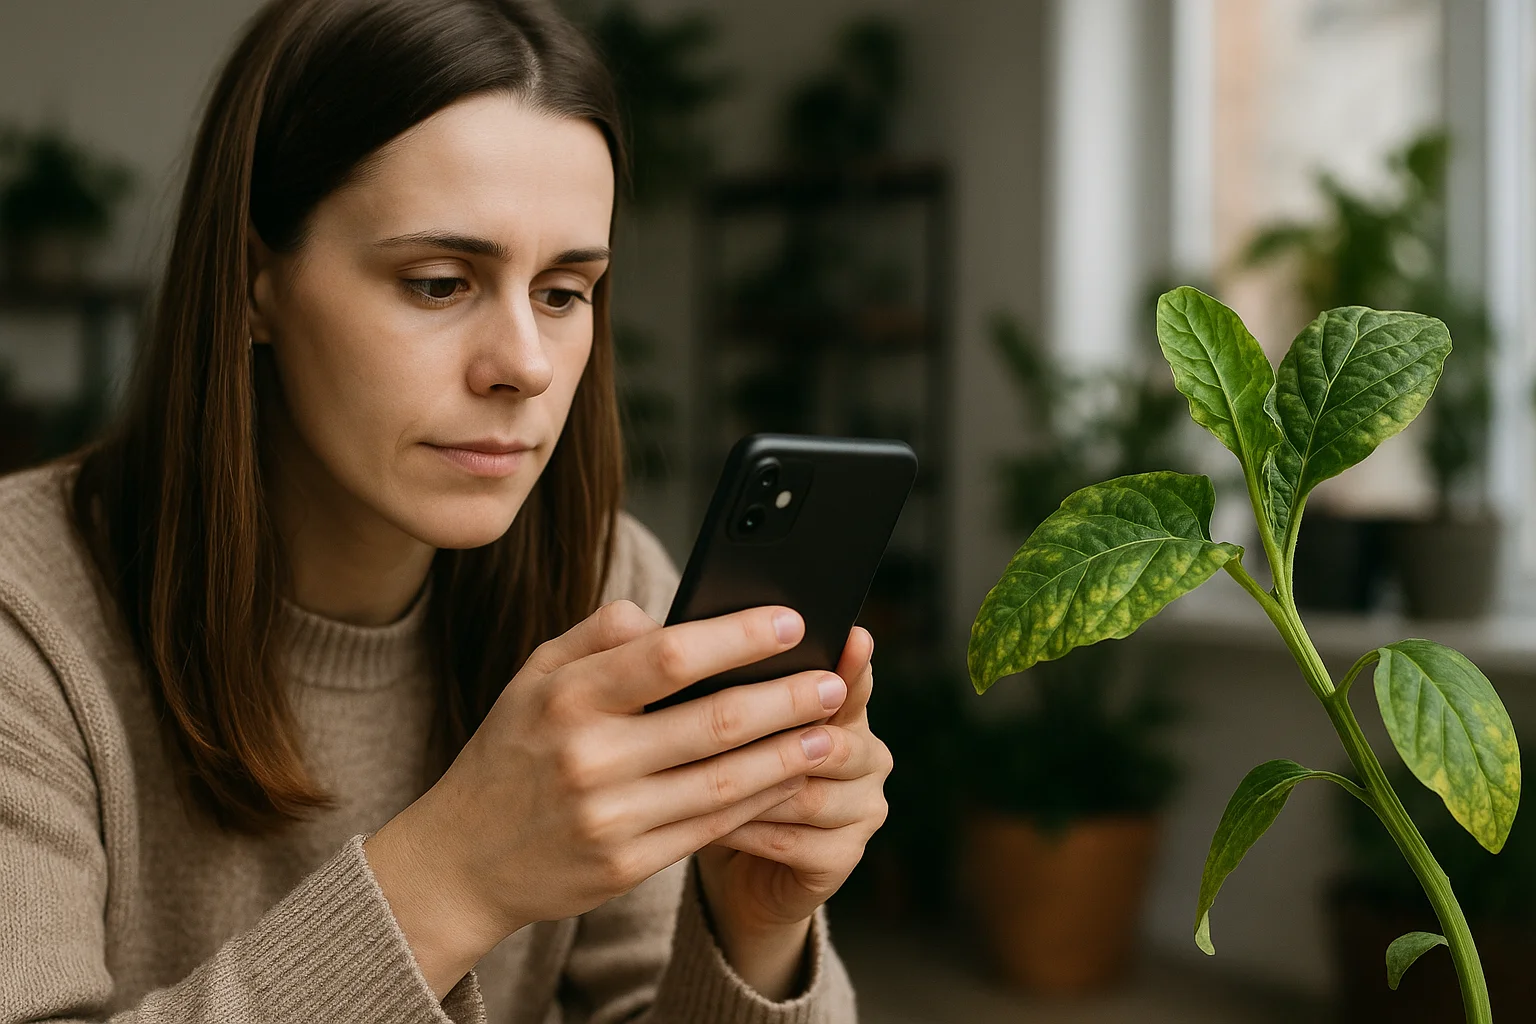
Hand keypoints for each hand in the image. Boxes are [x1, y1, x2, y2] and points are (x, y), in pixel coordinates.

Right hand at [363, 601, 851, 996]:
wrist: (461, 860)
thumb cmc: (511, 753)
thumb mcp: (533, 678)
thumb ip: (597, 636)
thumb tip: (665, 611)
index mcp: (567, 697)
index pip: (668, 656)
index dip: (738, 637)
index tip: (791, 621)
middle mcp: (589, 757)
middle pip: (714, 722)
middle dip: (786, 699)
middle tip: (834, 681)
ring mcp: (610, 816)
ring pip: (724, 781)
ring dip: (789, 756)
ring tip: (832, 733)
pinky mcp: (627, 864)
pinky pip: (711, 826)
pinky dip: (759, 801)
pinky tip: (790, 779)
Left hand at [696, 627, 891, 998]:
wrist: (735, 863)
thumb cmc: (723, 774)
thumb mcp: (718, 720)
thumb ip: (702, 670)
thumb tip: (630, 615)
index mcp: (845, 711)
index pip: (854, 682)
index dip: (853, 664)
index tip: (852, 636)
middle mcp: (867, 757)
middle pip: (832, 741)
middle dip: (772, 736)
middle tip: (712, 726)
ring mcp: (862, 809)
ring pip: (806, 793)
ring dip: (748, 788)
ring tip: (692, 780)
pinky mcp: (843, 858)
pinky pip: (790, 840)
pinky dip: (744, 830)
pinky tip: (703, 822)